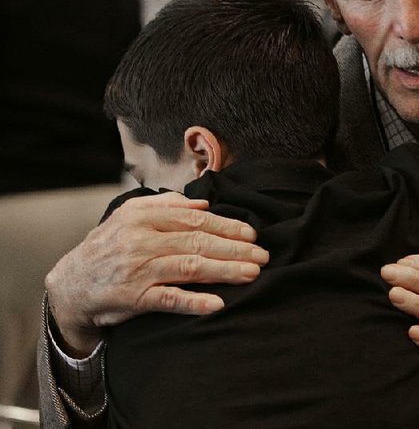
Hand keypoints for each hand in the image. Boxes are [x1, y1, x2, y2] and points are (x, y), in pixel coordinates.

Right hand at [45, 191, 268, 356]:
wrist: (69, 286)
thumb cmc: (108, 248)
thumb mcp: (129, 216)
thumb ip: (165, 205)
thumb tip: (202, 203)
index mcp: (143, 217)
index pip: (195, 219)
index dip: (227, 226)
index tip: (252, 234)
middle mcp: (141, 240)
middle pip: (198, 242)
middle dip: (235, 248)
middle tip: (262, 255)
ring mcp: (138, 269)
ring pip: (190, 267)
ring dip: (225, 270)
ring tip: (252, 273)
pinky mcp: (134, 298)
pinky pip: (169, 299)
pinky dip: (194, 302)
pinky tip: (217, 303)